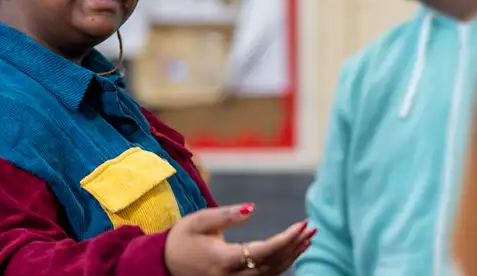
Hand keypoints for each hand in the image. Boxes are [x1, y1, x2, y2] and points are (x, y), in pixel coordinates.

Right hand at [164, 203, 314, 275]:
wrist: (165, 264)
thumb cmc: (181, 239)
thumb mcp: (199, 221)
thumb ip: (227, 215)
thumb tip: (253, 208)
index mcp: (223, 260)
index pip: (264, 252)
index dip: (286, 239)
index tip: (303, 224)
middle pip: (273, 265)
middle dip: (294, 247)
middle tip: (312, 227)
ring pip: (272, 274)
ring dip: (293, 256)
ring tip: (309, 237)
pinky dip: (283, 263)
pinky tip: (293, 249)